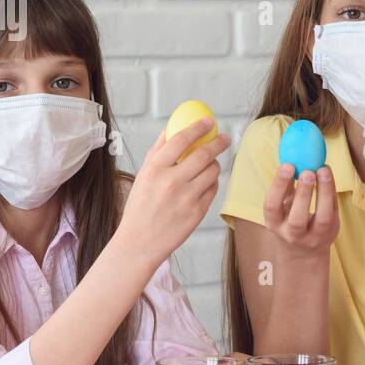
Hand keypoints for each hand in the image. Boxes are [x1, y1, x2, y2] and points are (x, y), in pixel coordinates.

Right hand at [117, 119, 231, 267]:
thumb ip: (157, 152)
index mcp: (155, 170)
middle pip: (204, 154)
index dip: (198, 127)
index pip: (180, 139)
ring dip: (215, 164)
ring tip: (210, 165)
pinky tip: (205, 183)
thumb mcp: (142, 176)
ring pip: (213, 171)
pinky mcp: (198, 212)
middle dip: (218, 142)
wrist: (140, 242)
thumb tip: (171, 129)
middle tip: (224, 138)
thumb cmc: (140, 207)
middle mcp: (171, 182)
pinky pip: (213, 189)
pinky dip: (212, 183)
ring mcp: (186, 198)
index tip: (208, 122)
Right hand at [263, 163, 338, 255]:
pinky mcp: (331, 232)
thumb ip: (285, 187)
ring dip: (324, 193)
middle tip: (308, 171)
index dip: (278, 186)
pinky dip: (332, 191)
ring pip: (322, 218)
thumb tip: (291, 158)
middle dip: (303, 194)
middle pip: (297, 219)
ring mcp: (314, 236)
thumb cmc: (289, 220)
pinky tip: (329, 175)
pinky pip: (334, 211)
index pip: (272, 207)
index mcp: (274, 224)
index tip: (287, 165)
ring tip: (323, 170)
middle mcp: (292, 234)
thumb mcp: (282, 207)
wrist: (303, 252)